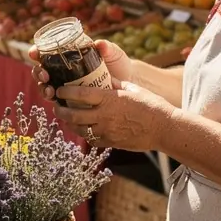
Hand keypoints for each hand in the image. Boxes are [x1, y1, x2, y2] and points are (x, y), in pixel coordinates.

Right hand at [30, 39, 134, 102]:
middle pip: (42, 70)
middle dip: (38, 73)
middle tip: (45, 76)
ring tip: (50, 92)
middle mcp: (64, 68)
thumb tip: (100, 44)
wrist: (128, 83)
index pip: (47, 51)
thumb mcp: (113, 54)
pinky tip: (56, 103)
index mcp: (69, 53)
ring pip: (47, 86)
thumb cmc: (119, 64)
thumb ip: (107, 49)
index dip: (37, 52)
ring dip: (43, 88)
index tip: (34, 54)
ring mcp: (66, 84)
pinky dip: (54, 101)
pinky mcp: (71, 98)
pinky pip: (57, 100)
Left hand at [53, 79, 172, 152]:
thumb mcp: (131, 89)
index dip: (65, 92)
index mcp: (109, 99)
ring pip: (79, 129)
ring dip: (69, 123)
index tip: (59, 90)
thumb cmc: (150, 105)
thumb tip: (102, 78)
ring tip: (66, 118)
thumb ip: (114, 84)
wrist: (164, 128)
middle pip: (73, 114)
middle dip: (60, 110)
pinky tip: (84, 129)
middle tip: (57, 106)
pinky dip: (85, 134)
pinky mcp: (111, 142)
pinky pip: (91, 140)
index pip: (79, 94)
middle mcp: (104, 115)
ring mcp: (106, 131)